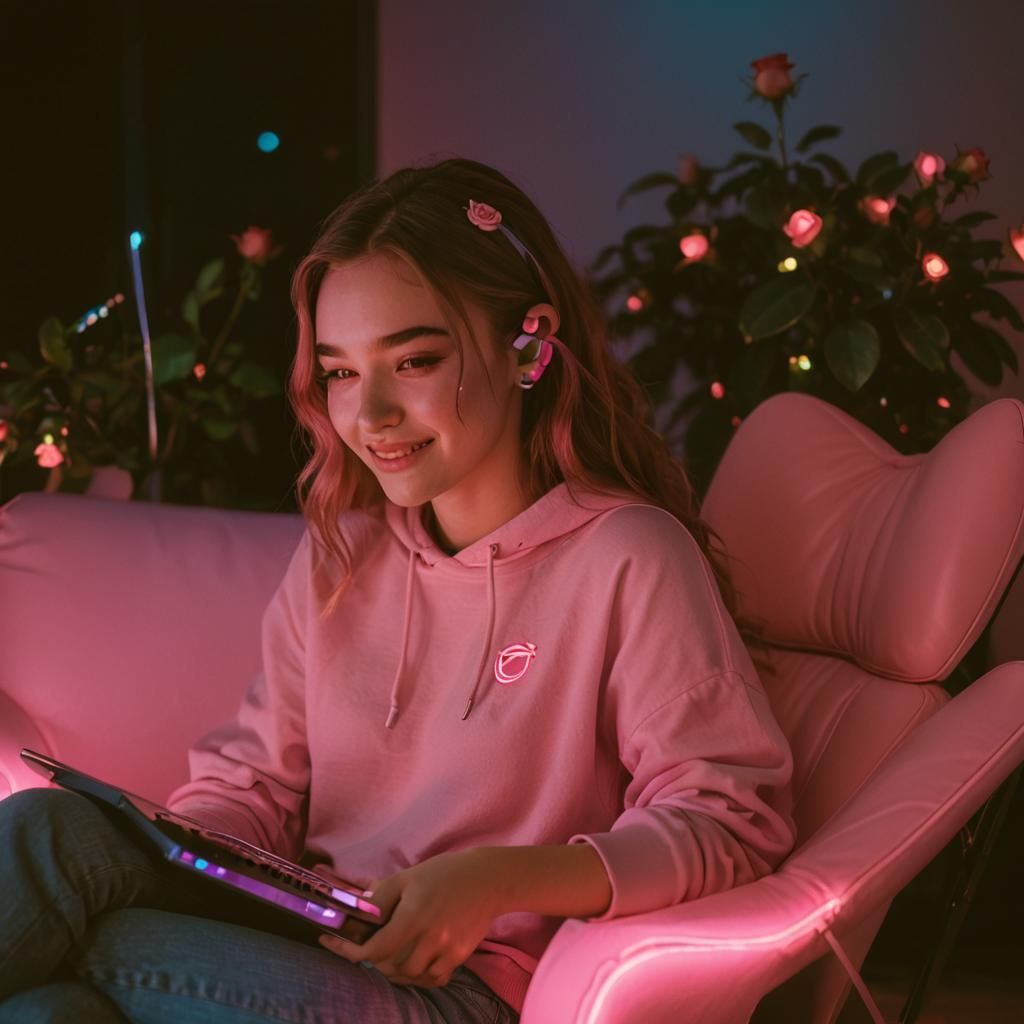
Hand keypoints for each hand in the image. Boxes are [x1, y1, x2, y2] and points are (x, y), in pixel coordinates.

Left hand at [315, 847, 501, 987]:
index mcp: (413, 916)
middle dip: (376, 960)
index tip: (331, 943)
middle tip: (370, 947)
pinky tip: (417, 961)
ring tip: (393, 954)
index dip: (350, 951)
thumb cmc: (445, 874)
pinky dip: (420, 975)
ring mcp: (446, 951)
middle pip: (391, 967)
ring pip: (411, 976)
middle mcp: (429, 938)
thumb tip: (357, 910)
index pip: (376, 949)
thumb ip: (381, 895)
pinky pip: (433, 978)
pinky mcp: (459, 958)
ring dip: (397, 969)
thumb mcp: (409, 876)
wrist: (488, 880)